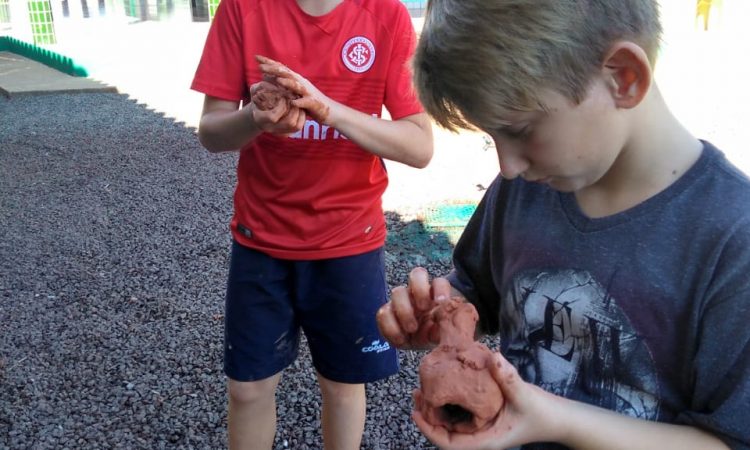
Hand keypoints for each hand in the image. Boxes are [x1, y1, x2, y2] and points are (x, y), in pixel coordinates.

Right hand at [246, 80, 305, 135]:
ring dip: (300, 111)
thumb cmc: (257, 98)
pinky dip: (302, 115)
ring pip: (297, 125)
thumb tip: (277, 85)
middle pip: (289, 122)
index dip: (280, 106)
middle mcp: (270, 129)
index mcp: (260, 119)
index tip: (282, 97)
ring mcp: (280, 132)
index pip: (273, 118)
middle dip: (294, 108)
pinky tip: (299, 106)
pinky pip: (299, 126)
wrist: (259, 112)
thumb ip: (263, 86)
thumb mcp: (256, 90)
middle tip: (295, 98)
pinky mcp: (288, 133)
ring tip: (298, 101)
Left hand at [255, 54, 331, 123]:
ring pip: (297, 85)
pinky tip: (293, 102)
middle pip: (287, 73)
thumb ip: (282, 84)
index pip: (281, 68)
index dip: (269, 62)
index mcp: (296, 79)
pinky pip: (306, 102)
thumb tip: (268, 77)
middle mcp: (302, 83)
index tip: (256, 57)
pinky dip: (300, 101)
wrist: (329, 111)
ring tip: (278, 80)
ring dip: (288, 83)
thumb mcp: (293, 92)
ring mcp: (308, 92)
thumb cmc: (309, 102)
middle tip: (260, 66)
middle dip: (274, 69)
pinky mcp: (314, 103)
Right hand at [376, 267, 453, 349]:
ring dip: (404, 311)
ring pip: (397, 292)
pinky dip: (391, 327)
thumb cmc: (440, 335)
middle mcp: (418, 293)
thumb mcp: (449, 333)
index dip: (440, 289)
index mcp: (436, 295)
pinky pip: (383, 313)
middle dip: (420, 291)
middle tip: (423, 309)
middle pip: (416, 275)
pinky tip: (401, 340)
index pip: (439, 282)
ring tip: (411, 330)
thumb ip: (451, 325)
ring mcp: (401, 302)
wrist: (428, 349)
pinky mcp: (388, 315)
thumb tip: (450, 320)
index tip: (441, 303)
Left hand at [413, 352, 557, 449]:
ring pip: (451, 423)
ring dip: (436, 408)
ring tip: (423, 389)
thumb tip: (493, 356)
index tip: (415, 412)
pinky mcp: (484, 418)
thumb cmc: (542, 412)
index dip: (428, 429)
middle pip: (445, 433)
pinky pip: (462, 414)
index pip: (448, 443)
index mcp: (485, 441)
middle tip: (416, 393)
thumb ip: (509, 378)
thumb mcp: (525, 395)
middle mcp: (480, 437)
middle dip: (427, 416)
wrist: (558, 417)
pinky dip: (449, 403)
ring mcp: (482, 428)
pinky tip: (444, 386)